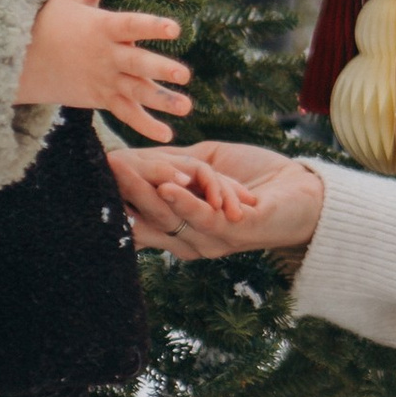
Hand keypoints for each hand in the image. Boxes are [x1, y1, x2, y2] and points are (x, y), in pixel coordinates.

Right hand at [16, 0, 193, 137]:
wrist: (22, 61)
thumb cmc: (50, 22)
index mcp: (101, 28)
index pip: (131, 26)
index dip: (153, 27)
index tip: (175, 28)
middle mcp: (105, 56)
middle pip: (136, 64)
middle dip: (160, 70)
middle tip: (185, 75)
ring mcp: (104, 80)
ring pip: (136, 93)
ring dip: (161, 102)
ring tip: (187, 107)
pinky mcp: (101, 98)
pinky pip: (125, 114)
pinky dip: (144, 125)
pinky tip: (167, 134)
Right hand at [104, 143, 265, 251]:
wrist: (307, 195)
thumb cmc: (257, 181)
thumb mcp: (207, 168)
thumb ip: (175, 167)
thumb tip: (138, 156)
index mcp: (181, 228)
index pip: (138, 217)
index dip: (113, 198)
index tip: (88, 175)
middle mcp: (189, 240)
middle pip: (144, 219)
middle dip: (118, 192)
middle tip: (95, 166)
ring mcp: (211, 240)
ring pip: (169, 218)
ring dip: (143, 192)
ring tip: (121, 169)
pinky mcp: (235, 231)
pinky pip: (204, 219)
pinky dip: (184, 200)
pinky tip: (168, 184)